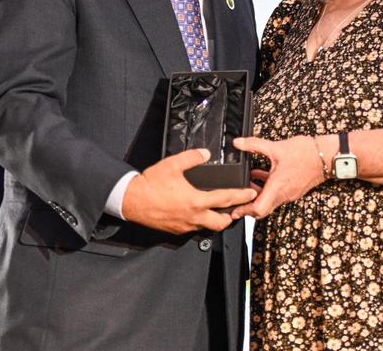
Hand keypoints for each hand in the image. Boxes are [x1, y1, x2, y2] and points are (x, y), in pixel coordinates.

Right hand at [122, 148, 257, 234]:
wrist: (132, 200)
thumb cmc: (150, 184)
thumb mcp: (172, 164)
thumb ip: (192, 157)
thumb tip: (205, 153)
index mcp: (196, 201)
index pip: (226, 199)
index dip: (241, 196)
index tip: (251, 193)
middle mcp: (194, 216)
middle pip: (223, 222)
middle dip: (233, 216)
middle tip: (237, 207)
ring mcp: (185, 226)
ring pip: (209, 227)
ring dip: (216, 219)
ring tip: (218, 210)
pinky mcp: (177, 230)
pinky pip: (194, 228)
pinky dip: (200, 221)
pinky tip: (197, 212)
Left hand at [230, 136, 326, 219]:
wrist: (327, 156)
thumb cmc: (306, 153)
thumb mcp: (276, 147)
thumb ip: (254, 145)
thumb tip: (238, 143)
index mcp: (277, 187)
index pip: (258, 208)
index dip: (244, 211)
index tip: (234, 210)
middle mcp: (284, 194)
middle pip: (262, 209)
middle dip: (248, 205)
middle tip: (237, 199)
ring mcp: (290, 193)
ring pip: (269, 201)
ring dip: (257, 195)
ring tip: (247, 183)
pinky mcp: (294, 189)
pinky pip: (277, 194)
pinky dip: (267, 189)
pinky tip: (260, 175)